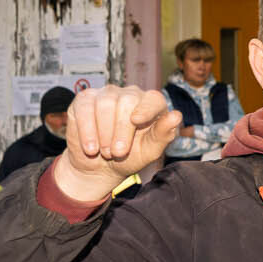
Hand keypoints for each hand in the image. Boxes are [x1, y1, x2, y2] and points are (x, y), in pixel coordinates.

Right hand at [55, 86, 181, 201]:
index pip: (153, 99)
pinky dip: (87, 130)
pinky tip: (90, 148)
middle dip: (121, 130)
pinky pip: (85, 108)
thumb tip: (176, 115)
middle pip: (126, 102)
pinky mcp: (85, 99)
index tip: (137, 120)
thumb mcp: (149, 151)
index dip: (146, 108)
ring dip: (104, 133)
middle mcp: (130, 94)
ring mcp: (107, 94)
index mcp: (151, 104)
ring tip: (105, 153)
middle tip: (117, 153)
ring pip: (105, 104)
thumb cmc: (130, 156)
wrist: (100, 167)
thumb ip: (163, 134)